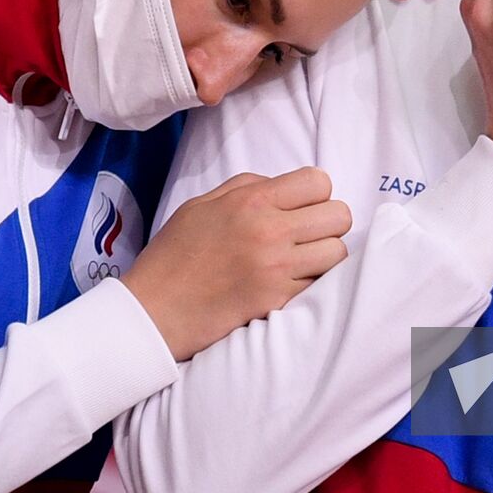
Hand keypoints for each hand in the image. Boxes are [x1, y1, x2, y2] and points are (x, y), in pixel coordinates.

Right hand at [122, 169, 351, 360]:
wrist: (153, 310)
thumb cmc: (174, 255)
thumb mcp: (201, 205)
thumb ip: (245, 187)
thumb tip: (281, 185)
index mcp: (251, 200)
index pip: (318, 181)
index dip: (315, 194)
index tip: (302, 208)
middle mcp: (270, 229)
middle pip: (339, 216)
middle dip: (328, 224)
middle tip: (307, 236)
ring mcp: (277, 268)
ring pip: (337, 253)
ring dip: (325, 257)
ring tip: (302, 262)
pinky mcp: (278, 301)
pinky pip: (319, 286)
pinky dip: (312, 285)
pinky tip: (291, 285)